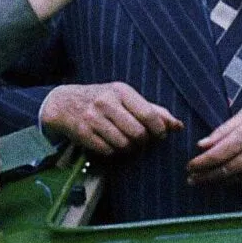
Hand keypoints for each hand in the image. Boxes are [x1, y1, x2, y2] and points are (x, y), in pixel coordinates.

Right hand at [39, 82, 181, 154]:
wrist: (63, 102)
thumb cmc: (103, 100)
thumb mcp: (126, 98)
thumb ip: (153, 110)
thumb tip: (178, 125)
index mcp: (121, 91)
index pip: (148, 115)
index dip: (159, 130)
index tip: (160, 135)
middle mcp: (106, 102)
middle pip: (138, 133)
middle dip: (142, 141)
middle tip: (140, 140)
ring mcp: (93, 118)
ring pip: (123, 144)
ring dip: (127, 148)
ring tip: (124, 141)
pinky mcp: (82, 132)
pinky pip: (107, 150)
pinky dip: (112, 151)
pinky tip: (108, 143)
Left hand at [188, 88, 241, 184]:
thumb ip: (226, 128)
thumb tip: (203, 144)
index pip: (218, 153)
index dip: (200, 163)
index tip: (189, 166)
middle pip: (225, 170)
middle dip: (205, 177)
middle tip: (191, 179)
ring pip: (238, 178)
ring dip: (219, 181)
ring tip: (205, 181)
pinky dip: (238, 179)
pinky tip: (228, 178)